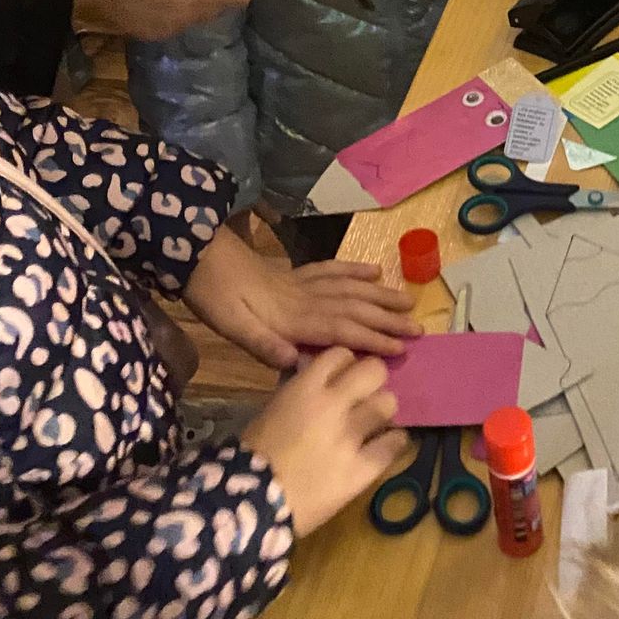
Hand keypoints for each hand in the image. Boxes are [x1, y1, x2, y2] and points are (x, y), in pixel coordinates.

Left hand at [184, 225, 418, 368]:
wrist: (198, 255)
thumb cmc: (213, 298)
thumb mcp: (232, 327)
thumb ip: (264, 345)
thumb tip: (296, 363)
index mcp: (292, 317)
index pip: (341, 329)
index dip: (372, 338)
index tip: (401, 349)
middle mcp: (305, 297)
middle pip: (354, 307)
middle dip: (388, 318)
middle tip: (420, 328)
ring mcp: (302, 282)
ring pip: (350, 287)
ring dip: (381, 295)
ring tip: (408, 301)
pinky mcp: (293, 273)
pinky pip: (331, 269)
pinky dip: (354, 270)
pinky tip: (372, 271)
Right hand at [244, 348, 406, 537]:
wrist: (254, 504)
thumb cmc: (255, 456)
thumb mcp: (276, 409)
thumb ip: (302, 390)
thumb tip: (323, 380)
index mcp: (305, 388)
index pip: (341, 354)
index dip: (347, 363)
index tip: (346, 375)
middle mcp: (334, 404)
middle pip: (375, 371)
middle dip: (373, 380)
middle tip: (367, 395)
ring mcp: (352, 436)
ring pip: (388, 404)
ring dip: (382, 412)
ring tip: (374, 423)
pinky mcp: (364, 467)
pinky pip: (395, 443)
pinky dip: (394, 442)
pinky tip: (384, 445)